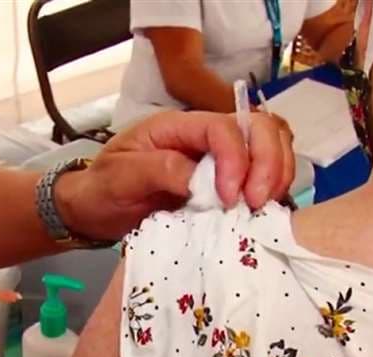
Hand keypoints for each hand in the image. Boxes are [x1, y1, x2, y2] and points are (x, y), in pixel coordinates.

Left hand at [55, 111, 293, 240]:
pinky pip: (262, 176)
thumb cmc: (103, 188)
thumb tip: (202, 181)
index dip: (236, 158)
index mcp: (178, 125)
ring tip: (263, 208)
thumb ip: (160, 170)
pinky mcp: (226, 182)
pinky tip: (262, 214)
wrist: (95, 209)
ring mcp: (219, 158)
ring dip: (277, 175)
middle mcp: (204, 136)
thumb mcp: (121, 176)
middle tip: (259, 202)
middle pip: (260, 128)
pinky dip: (272, 191)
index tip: (228, 197)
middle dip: (269, 162)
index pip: (223, 127)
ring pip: (270, 146)